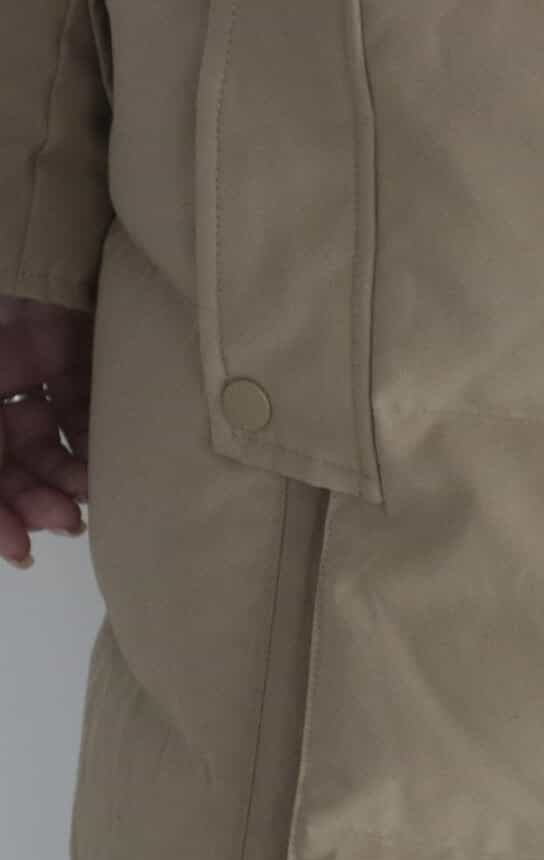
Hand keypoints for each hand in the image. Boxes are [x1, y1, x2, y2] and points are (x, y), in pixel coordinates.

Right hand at [0, 294, 92, 569]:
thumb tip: (12, 525)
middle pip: (8, 461)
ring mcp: (27, 363)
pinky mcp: (73, 347)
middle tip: (63, 523)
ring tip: (85, 504)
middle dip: (32, 501)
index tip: (17, 549)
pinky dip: (96, 443)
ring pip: (49, 444)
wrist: (15, 199)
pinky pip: (85, 408)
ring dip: (67, 482)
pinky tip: (106, 470)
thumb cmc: (0, 274)